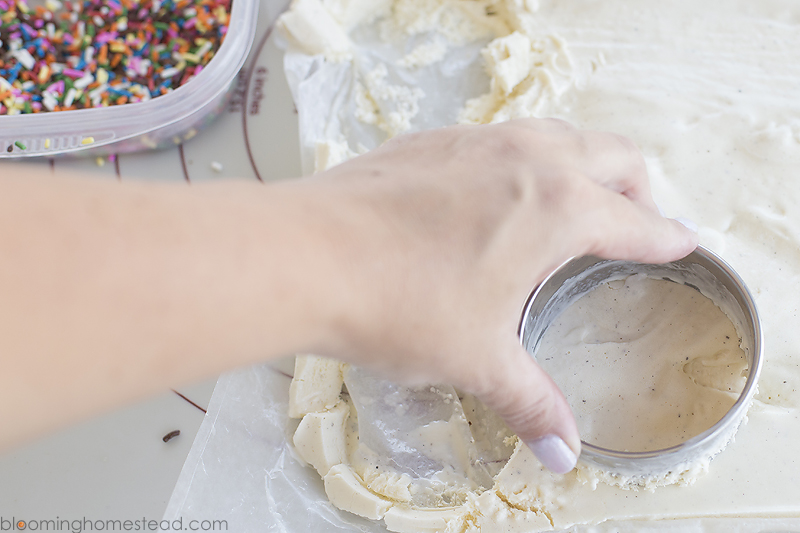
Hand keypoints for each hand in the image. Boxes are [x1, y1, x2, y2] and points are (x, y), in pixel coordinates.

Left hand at [308, 118, 697, 472]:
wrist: (308, 254)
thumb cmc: (400, 303)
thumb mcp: (476, 358)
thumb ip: (528, 401)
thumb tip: (562, 451)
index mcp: (558, 208)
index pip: (636, 221)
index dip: (666, 237)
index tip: (682, 242)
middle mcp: (527, 159)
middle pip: (612, 155)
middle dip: (637, 187)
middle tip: (638, 217)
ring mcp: (477, 141)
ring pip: (555, 134)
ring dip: (582, 160)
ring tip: (578, 193)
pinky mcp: (431, 141)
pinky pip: (498, 137)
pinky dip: (521, 156)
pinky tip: (498, 189)